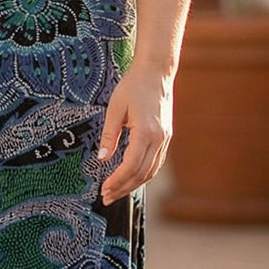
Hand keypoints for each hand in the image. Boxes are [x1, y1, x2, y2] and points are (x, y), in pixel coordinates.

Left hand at [97, 61, 173, 205]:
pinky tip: (131, 180)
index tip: (104, 188)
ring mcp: (165, 139)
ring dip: (133, 185)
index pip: (131, 166)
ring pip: (150, 171)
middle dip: (123, 188)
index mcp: (146, 132)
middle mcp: (159, 139)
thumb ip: (109, 135)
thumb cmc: (133, 86)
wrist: (156, 71)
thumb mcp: (115, 108)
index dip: (117, 180)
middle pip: (141, 174)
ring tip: (116, 192)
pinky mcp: (166, 137)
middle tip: (106, 197)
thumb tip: (102, 159)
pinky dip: (143, 175)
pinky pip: (155, 163)